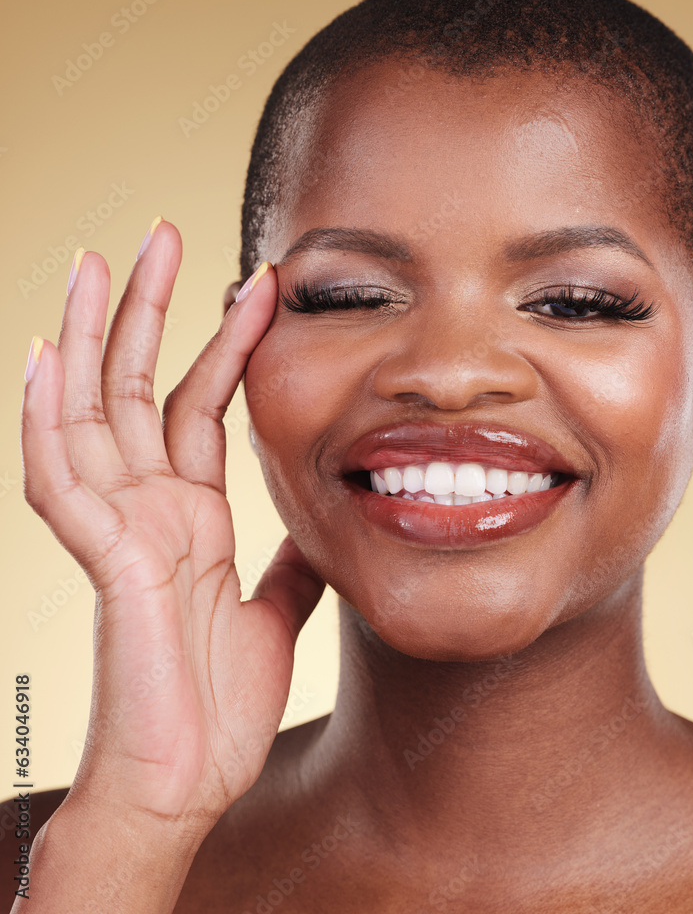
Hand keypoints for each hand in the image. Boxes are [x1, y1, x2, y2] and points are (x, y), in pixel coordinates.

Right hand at [20, 220, 323, 832]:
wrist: (188, 780)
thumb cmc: (218, 706)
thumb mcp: (276, 611)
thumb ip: (290, 561)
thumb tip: (320, 524)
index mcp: (188, 515)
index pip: (200, 405)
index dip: (223, 344)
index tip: (255, 286)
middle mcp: (147, 508)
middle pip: (139, 386)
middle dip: (150, 309)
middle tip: (163, 236)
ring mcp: (118, 527)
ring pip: (92, 411)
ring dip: (91, 336)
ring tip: (95, 262)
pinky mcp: (104, 556)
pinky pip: (62, 476)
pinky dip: (47, 416)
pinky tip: (47, 355)